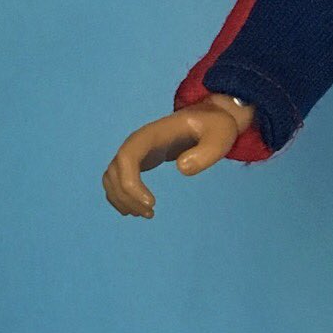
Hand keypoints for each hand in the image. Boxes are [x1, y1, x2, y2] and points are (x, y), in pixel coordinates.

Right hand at [102, 94, 255, 217]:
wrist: (208, 118)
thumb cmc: (215, 126)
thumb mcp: (221, 135)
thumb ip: (206, 152)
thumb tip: (182, 168)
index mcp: (153, 134)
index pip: (128, 156)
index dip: (131, 182)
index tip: (152, 203)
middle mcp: (138, 142)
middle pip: (115, 170)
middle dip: (127, 196)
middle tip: (151, 213)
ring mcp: (136, 151)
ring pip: (111, 177)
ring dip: (121, 199)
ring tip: (146, 214)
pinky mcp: (138, 160)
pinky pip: (116, 179)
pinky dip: (119, 197)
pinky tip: (134, 211)